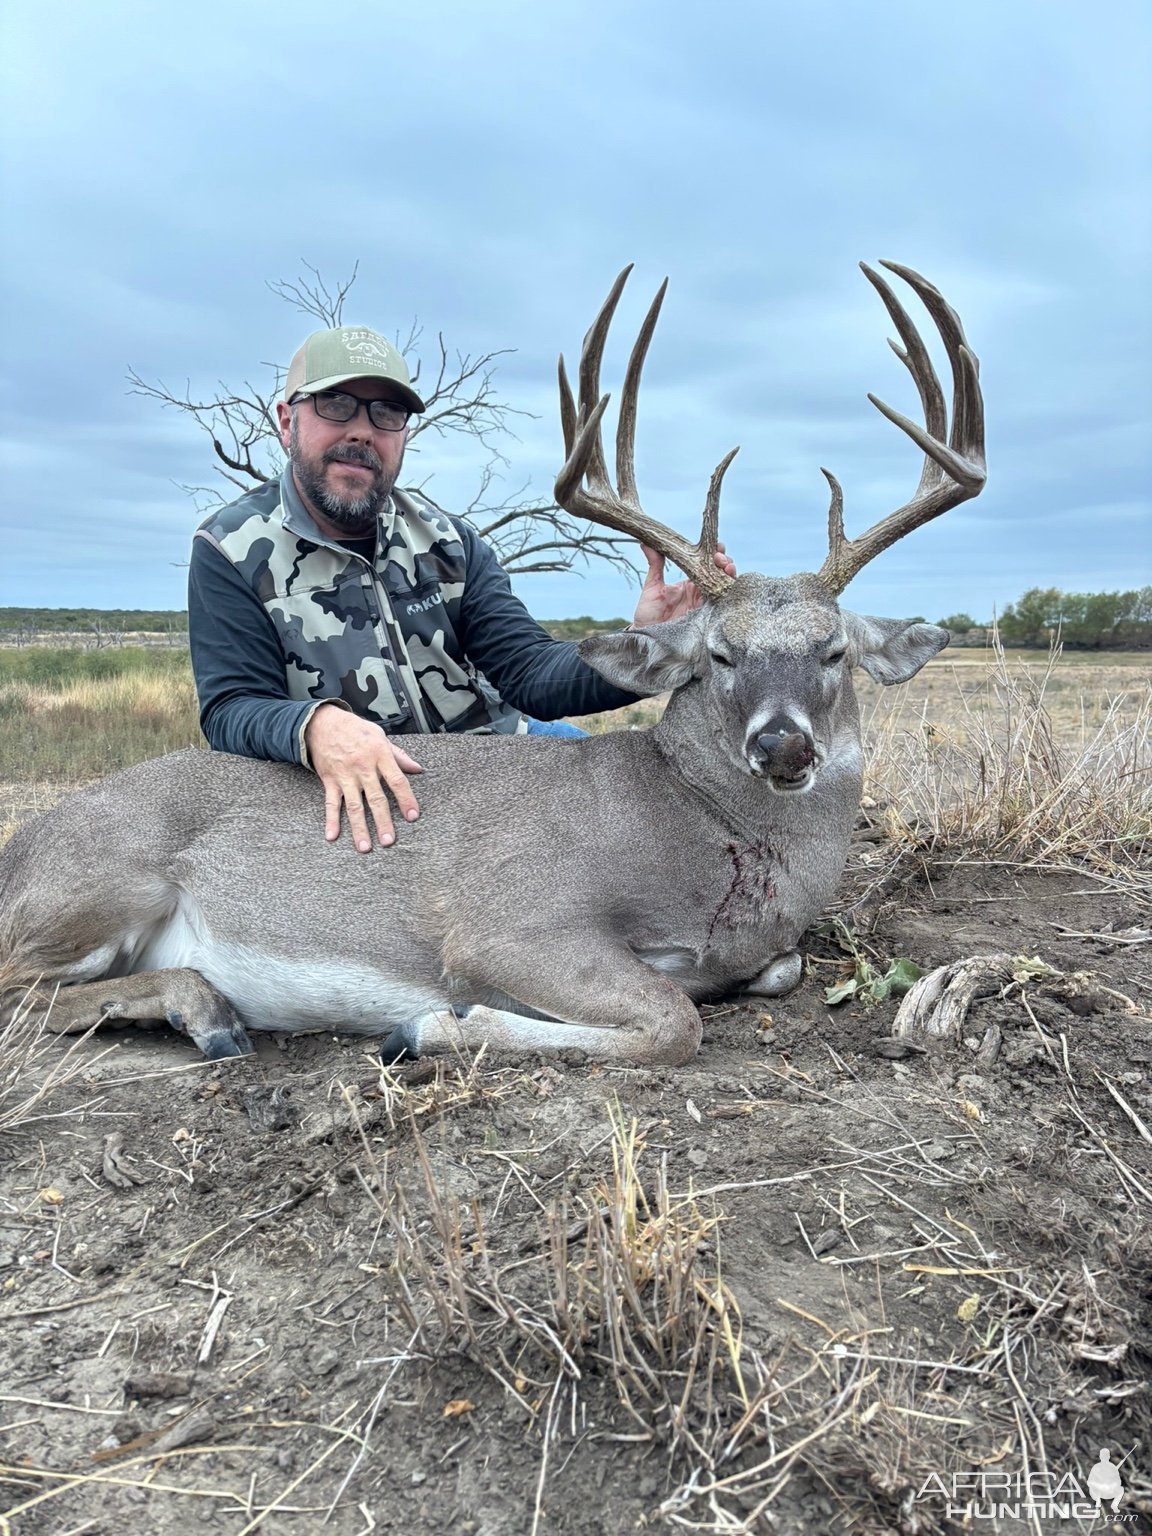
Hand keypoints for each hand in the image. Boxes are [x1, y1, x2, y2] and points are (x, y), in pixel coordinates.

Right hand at [304, 705, 422, 852]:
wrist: (323, 722)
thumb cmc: (355, 729)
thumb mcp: (380, 737)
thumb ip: (399, 756)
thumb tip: (417, 769)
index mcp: (380, 756)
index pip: (397, 780)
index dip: (406, 799)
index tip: (412, 816)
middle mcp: (363, 768)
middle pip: (376, 798)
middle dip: (383, 821)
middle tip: (389, 841)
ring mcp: (345, 776)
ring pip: (354, 806)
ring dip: (359, 828)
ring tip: (364, 847)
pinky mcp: (329, 780)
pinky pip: (331, 803)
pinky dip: (331, 820)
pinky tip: (332, 836)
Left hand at [631, 544, 736, 626]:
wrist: (647, 639)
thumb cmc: (648, 615)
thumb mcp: (652, 587)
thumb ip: (655, 565)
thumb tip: (646, 542)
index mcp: (690, 584)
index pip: (706, 565)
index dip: (715, 554)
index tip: (717, 546)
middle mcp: (701, 594)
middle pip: (720, 575)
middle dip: (725, 563)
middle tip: (721, 558)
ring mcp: (706, 606)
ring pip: (725, 588)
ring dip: (730, 576)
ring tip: (728, 568)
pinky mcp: (708, 618)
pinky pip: (723, 606)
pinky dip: (729, 595)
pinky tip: (729, 586)